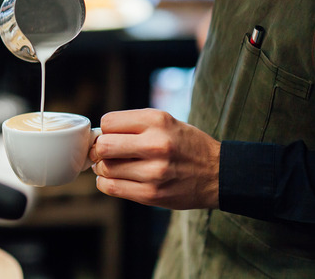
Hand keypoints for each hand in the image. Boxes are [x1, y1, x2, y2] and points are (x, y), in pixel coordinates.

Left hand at [89, 109, 220, 209]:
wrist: (219, 174)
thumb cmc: (186, 145)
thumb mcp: (165, 121)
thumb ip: (133, 125)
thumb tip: (96, 137)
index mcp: (157, 121)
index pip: (108, 122)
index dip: (105, 130)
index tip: (110, 136)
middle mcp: (156, 144)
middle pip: (103, 146)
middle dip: (98, 150)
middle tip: (104, 153)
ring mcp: (154, 172)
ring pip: (105, 168)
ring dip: (103, 168)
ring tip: (113, 166)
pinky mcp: (152, 194)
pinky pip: (112, 188)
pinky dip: (106, 183)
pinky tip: (115, 179)